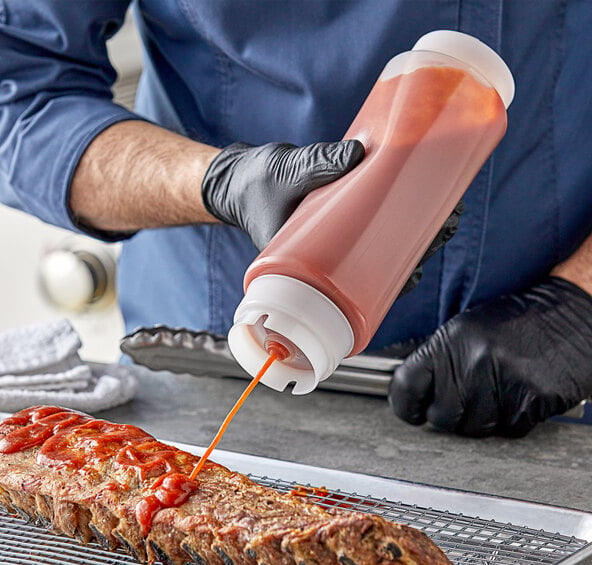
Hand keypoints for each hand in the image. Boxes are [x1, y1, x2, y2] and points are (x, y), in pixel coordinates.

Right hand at [202, 139, 462, 295]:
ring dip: (422, 225)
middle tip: (449, 224)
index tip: (421, 267)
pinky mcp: (347, 209)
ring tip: (450, 208)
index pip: (367, 284)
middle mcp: (336, 252)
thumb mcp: (284, 175)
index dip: (398, 279)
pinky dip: (404, 207)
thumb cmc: (255, 188)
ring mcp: (344, 231)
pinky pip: (379, 214)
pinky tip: (428, 193)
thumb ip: (317, 164)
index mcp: (319, 265)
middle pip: (387, 259)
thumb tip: (360, 153)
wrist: (240, 178)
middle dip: (422, 245)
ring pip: (389, 236)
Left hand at [388, 277, 591, 436]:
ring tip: (495, 391)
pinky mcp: (529, 403)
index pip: (407, 386)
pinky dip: (509, 420)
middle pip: (440, 416)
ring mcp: (501, 385)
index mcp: (450, 342)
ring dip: (480, 418)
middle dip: (448, 413)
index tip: (409, 409)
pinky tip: (516, 395)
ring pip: (473, 429)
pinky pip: (507, 431)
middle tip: (465, 396)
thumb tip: (413, 390)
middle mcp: (472, 364)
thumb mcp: (468, 327)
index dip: (404, 404)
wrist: (573, 314)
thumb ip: (439, 359)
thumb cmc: (520, 319)